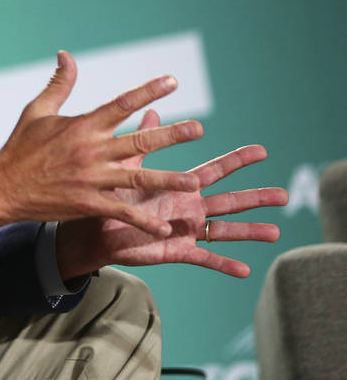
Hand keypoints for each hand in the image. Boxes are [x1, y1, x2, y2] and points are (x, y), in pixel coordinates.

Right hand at [0, 51, 201, 236]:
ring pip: (137, 178)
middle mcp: (91, 151)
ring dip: (168, 179)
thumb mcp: (37, 111)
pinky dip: (143, 221)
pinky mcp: (88, 204)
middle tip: (197, 129)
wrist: (3, 187)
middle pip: (138, 140)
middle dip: (170, 135)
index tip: (173, 81)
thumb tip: (66, 54)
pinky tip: (164, 228)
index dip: (148, 92)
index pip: (122, 104)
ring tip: (195, 182)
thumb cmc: (21, 147)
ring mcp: (92, 179)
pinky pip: (121, 212)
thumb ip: (59, 84)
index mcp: (82, 126)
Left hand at [56, 109, 288, 277]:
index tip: (261, 150)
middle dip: (256, 197)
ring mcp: (186, 230)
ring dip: (249, 231)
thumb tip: (151, 109)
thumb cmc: (113, 197)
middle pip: (229, 200)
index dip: (237, 161)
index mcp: (180, 186)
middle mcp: (189, 207)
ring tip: (276, 232)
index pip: (214, 170)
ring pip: (224, 230)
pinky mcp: (176, 251)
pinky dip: (223, 264)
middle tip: (285, 195)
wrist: (93, 228)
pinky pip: (203, 258)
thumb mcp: (130, 166)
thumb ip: (144, 141)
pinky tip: (244, 270)